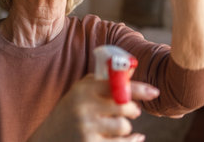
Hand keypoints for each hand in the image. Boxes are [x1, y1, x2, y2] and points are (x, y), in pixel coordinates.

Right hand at [27, 74, 159, 141]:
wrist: (49, 137)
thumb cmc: (70, 111)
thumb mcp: (80, 92)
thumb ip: (103, 81)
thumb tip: (131, 69)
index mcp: (83, 90)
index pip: (116, 86)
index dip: (137, 88)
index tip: (154, 92)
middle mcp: (84, 107)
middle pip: (124, 107)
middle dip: (132, 109)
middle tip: (132, 110)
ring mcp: (87, 128)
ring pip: (124, 127)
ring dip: (125, 127)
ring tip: (116, 125)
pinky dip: (131, 141)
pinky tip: (134, 138)